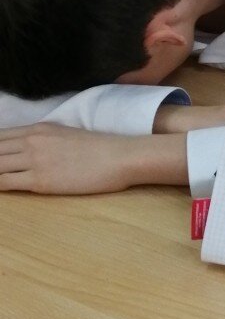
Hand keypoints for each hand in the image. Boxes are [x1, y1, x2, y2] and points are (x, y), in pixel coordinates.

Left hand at [0, 124, 186, 193]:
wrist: (119, 157)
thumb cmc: (100, 148)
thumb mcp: (67, 135)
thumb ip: (45, 140)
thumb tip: (30, 151)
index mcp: (39, 129)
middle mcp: (32, 141)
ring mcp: (35, 160)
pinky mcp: (40, 180)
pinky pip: (5, 182)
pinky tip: (0, 189)